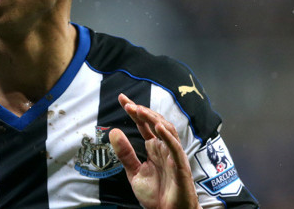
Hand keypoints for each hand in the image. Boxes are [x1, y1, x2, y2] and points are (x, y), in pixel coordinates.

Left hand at [108, 93, 200, 208]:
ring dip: (153, 119)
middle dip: (142, 111)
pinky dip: (168, 136)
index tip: (122, 99)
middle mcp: (164, 147)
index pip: (144, 124)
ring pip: (167, 130)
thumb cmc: (156, 194)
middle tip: (128, 104)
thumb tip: (113, 132)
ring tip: (140, 110)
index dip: (135, 111)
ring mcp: (173, 155)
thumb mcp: (134, 172)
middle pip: (155, 122)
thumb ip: (125, 153)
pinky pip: (176, 148)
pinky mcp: (181, 165)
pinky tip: (158, 128)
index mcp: (154, 147)